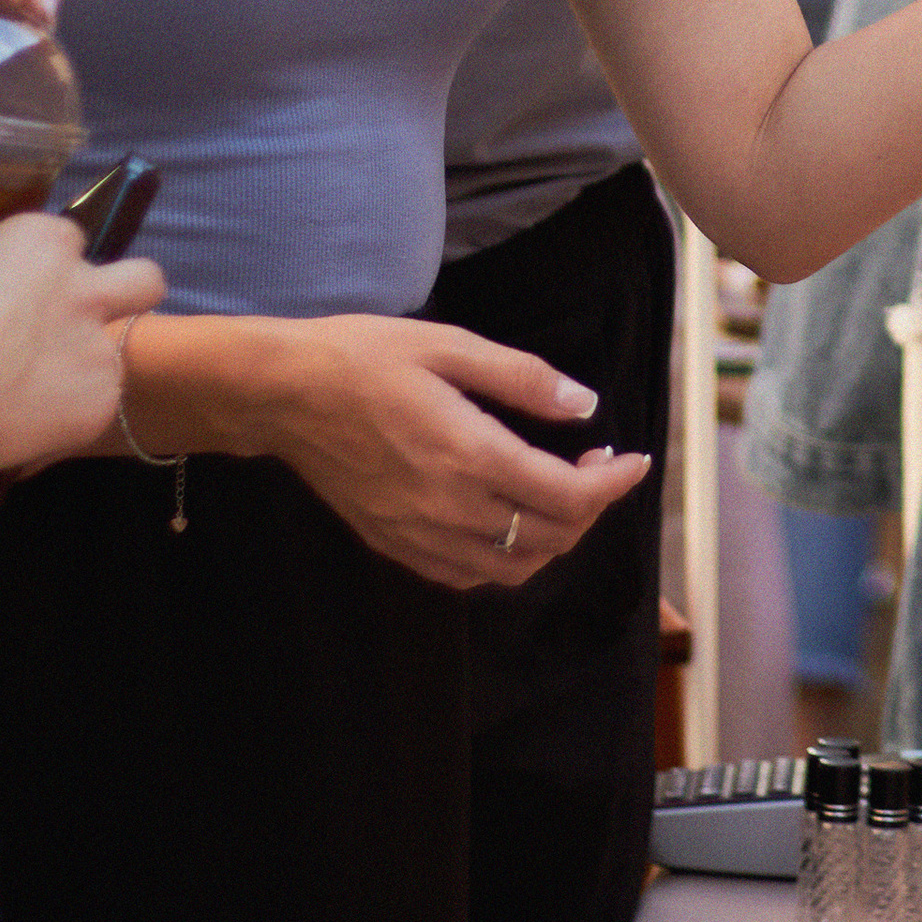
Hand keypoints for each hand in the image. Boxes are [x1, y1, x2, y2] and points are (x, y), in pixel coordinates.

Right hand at [0, 216, 162, 472]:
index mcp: (40, 243)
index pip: (71, 239)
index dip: (51, 269)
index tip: (29, 289)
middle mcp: (84, 287)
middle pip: (144, 280)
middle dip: (128, 294)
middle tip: (93, 317)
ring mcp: (98, 346)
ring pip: (111, 352)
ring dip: (81, 366)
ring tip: (29, 393)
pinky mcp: (102, 401)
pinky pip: (93, 404)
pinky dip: (66, 414)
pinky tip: (24, 423)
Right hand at [254, 314, 650, 593]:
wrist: (285, 394)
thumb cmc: (366, 358)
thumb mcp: (452, 345)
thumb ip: (525, 379)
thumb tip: (584, 406)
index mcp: (471, 456)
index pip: (570, 496)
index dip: (615, 483)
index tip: (637, 461)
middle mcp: (450, 508)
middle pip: (551, 538)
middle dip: (592, 508)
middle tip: (599, 468)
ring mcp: (419, 535)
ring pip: (514, 568)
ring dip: (554, 540)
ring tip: (561, 496)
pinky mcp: (395, 544)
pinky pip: (468, 576)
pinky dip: (507, 561)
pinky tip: (509, 522)